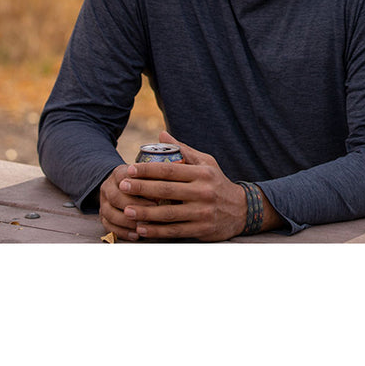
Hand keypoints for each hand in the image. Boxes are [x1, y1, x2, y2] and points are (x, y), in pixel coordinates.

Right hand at [99, 162, 156, 241]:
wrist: (122, 186)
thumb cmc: (141, 180)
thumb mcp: (147, 173)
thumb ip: (157, 177)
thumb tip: (175, 183)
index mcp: (119, 173)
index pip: (126, 178)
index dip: (142, 188)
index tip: (157, 195)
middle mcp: (108, 186)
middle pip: (116, 197)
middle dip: (135, 205)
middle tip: (152, 211)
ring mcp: (103, 202)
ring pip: (109, 213)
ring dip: (127, 221)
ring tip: (142, 226)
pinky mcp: (102, 215)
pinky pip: (108, 226)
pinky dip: (122, 231)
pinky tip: (135, 235)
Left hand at [114, 133, 249, 241]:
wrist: (242, 210)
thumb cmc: (217, 183)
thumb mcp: (206, 163)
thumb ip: (183, 150)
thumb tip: (161, 134)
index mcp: (202, 173)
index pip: (170, 170)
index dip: (148, 170)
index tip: (130, 169)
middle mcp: (203, 192)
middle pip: (166, 191)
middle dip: (141, 189)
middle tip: (122, 186)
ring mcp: (202, 212)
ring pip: (168, 214)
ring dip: (145, 213)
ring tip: (126, 210)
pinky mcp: (202, 230)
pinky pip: (175, 230)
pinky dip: (156, 231)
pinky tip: (141, 228)